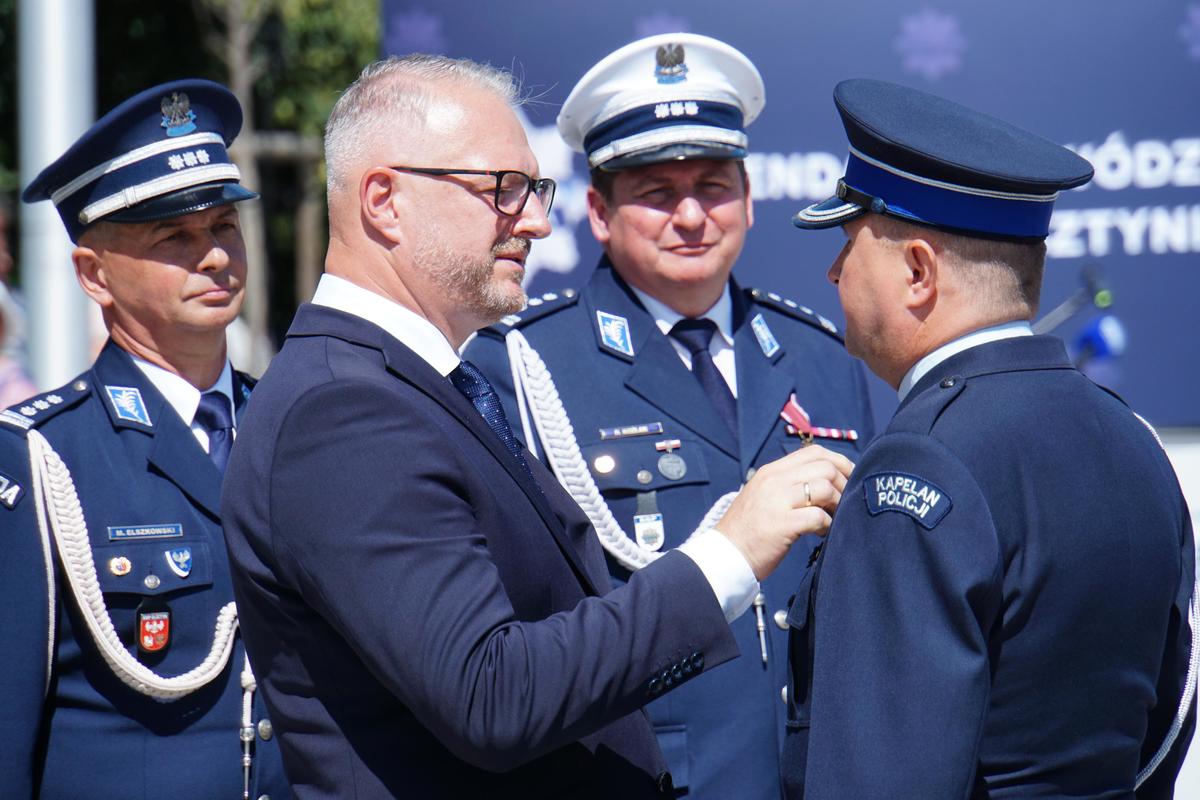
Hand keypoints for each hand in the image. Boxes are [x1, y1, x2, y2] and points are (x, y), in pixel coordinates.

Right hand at [717, 445, 853, 580]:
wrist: (724, 555)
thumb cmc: (748, 530)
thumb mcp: (764, 496)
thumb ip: (788, 485)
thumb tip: (826, 484)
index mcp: (771, 471)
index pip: (814, 452)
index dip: (839, 462)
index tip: (849, 479)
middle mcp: (774, 480)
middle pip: (825, 467)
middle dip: (844, 485)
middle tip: (844, 503)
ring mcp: (776, 501)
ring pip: (824, 487)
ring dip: (838, 504)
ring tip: (833, 518)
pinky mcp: (782, 524)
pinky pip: (818, 516)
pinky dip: (827, 525)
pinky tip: (821, 533)